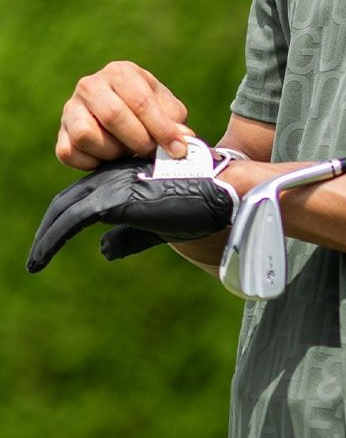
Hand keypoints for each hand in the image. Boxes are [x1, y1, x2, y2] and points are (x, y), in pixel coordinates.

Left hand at [27, 158, 237, 272]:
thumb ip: (131, 235)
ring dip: (46, 237)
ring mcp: (112, 185)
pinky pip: (71, 221)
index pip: (85, 196)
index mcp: (125, 177)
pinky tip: (41, 259)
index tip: (53, 240)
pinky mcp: (113, 200)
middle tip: (38, 255)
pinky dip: (52, 240)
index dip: (66, 216)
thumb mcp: (159, 223)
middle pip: (69, 201)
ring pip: (65, 209)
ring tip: (35, 261)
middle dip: (50, 227)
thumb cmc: (199, 205)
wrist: (219, 192)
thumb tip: (104, 250)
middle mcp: (115, 176)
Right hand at [56, 61, 191, 169]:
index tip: (177, 149)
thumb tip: (184, 140)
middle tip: (150, 151)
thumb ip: (175, 123)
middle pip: (112, 116)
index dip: (161, 129)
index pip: (140, 101)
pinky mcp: (60, 134)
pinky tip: (106, 158)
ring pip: (86, 135)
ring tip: (125, 150)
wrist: (119, 117)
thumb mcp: (166, 109)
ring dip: (112, 151)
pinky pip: (69, 153)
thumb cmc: (147, 111)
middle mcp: (90, 85)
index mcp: (120, 72)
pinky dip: (91, 163)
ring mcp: (70, 109)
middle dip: (138, 140)